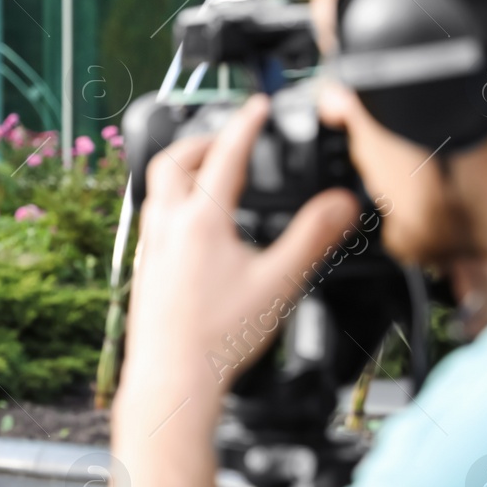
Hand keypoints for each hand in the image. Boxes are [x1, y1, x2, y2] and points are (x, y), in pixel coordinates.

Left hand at [123, 94, 360, 398]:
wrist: (172, 379)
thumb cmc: (218, 337)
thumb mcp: (280, 283)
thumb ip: (313, 238)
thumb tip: (342, 204)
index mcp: (200, 221)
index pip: (225, 156)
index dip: (246, 124)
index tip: (257, 107)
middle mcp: (167, 227)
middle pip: (172, 161)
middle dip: (201, 141)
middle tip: (226, 138)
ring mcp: (149, 248)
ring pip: (156, 190)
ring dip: (181, 170)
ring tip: (207, 174)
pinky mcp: (143, 270)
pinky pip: (153, 219)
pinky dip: (172, 203)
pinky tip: (190, 227)